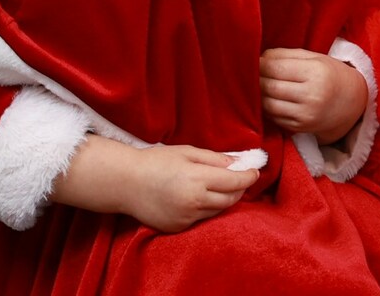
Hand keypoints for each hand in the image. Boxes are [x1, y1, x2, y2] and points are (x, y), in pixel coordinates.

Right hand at [53, 140, 258, 232]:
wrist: (125, 183)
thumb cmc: (156, 161)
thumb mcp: (187, 151)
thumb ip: (215, 159)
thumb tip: (238, 163)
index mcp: (197, 180)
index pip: (235, 182)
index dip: (248, 177)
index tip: (254, 171)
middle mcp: (194, 202)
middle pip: (230, 199)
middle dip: (239, 188)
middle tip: (240, 177)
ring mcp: (186, 218)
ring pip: (218, 211)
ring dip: (225, 199)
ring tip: (221, 186)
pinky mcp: (179, 228)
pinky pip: (202, 218)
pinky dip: (207, 208)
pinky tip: (199, 196)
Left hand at [261, 47, 368, 145]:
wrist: (352, 103)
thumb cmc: (330, 74)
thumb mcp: (314, 57)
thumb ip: (286, 55)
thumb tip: (260, 57)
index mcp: (315, 72)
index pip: (277, 68)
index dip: (260, 64)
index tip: (253, 60)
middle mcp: (311, 95)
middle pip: (270, 87)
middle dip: (256, 79)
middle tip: (251, 73)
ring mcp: (306, 114)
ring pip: (269, 104)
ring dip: (259, 95)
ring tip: (258, 85)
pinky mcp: (301, 128)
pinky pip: (275, 117)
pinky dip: (267, 108)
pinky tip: (269, 99)